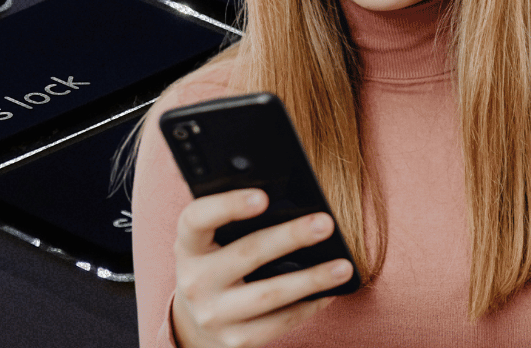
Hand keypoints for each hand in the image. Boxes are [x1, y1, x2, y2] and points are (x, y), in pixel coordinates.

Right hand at [171, 188, 354, 347]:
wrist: (196, 324)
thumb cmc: (216, 265)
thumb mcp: (214, 241)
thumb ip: (238, 221)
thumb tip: (293, 200)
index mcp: (188, 246)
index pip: (197, 219)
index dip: (228, 205)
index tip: (264, 196)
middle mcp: (194, 281)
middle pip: (247, 254)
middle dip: (290, 237)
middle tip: (325, 223)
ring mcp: (214, 314)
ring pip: (268, 294)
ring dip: (311, 279)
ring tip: (343, 265)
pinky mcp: (235, 340)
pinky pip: (279, 322)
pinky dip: (308, 305)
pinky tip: (329, 292)